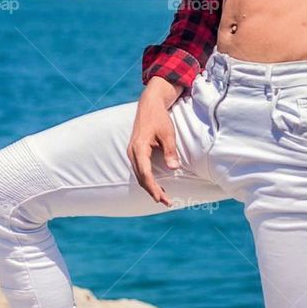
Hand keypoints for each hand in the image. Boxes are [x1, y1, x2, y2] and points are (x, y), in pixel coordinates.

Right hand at [127, 80, 182, 206]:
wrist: (149, 105)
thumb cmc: (159, 118)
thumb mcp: (168, 134)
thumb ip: (170, 151)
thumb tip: (174, 168)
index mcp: (139, 148)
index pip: (145, 173)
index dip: (152, 187)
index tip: (160, 198)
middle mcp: (132, 152)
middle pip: (141, 177)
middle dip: (153, 191)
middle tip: (167, 202)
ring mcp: (132, 153)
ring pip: (139, 175)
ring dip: (150, 187)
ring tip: (164, 198)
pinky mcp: (135, 153)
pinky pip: (140, 170)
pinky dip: (148, 180)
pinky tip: (158, 186)